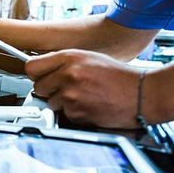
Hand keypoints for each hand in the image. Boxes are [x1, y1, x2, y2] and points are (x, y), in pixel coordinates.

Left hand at [25, 49, 140, 128]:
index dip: (36, 74)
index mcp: (69, 57)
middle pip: (38, 87)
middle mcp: (67, 74)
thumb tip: (43, 70)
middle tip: (66, 89)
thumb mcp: (89, 58)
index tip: (40, 78)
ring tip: (83, 97)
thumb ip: (64, 63)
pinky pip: (64, 115)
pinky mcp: (76, 112)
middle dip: (49, 90)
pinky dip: (74, 113)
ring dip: (62, 103)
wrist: (142, 94)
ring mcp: (70, 94)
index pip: (32, 67)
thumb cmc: (119, 77)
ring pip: (50, 103)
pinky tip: (89, 106)